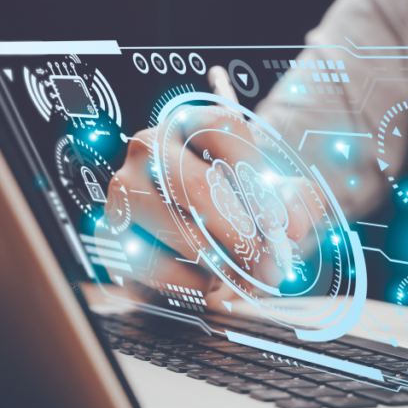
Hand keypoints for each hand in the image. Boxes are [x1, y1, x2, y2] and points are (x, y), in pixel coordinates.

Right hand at [105, 66, 312, 301]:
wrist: (198, 235)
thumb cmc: (240, 206)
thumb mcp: (276, 196)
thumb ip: (296, 203)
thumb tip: (292, 227)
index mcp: (195, 123)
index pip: (226, 131)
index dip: (257, 179)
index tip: (277, 224)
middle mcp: (151, 147)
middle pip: (200, 187)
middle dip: (244, 236)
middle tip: (270, 268)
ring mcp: (124, 189)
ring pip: (181, 234)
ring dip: (222, 265)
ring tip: (240, 272)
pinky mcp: (111, 233)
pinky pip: (158, 268)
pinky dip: (193, 283)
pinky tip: (206, 277)